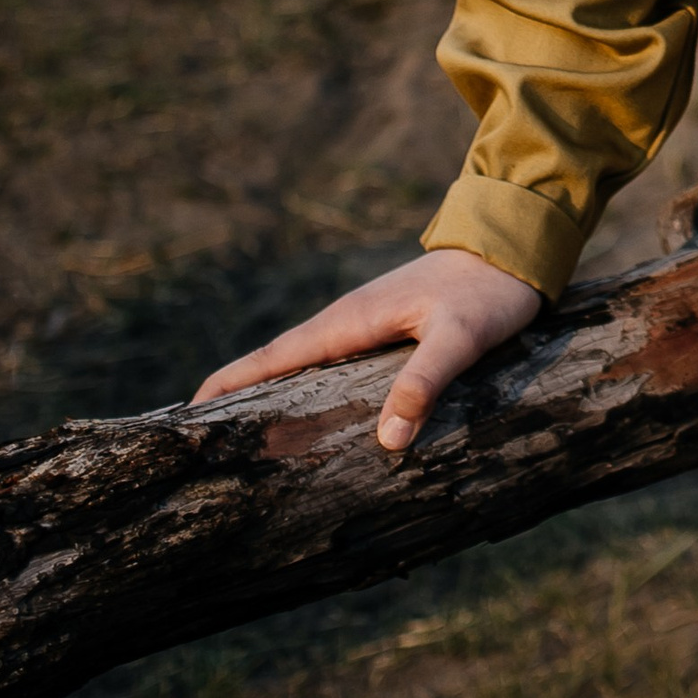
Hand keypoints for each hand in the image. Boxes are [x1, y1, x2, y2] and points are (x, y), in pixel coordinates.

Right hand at [192, 247, 541, 454]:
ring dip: (267, 397)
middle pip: (275, 366)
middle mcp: (346, 322)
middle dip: (234, 400)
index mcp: (349, 320)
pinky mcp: (382, 332)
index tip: (184, 419)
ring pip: (300, 366)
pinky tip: (304, 419)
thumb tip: (387, 440)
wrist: (514, 247)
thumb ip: (425, 381)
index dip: (228, 386)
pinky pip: (327, 366)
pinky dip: (303, 390)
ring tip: (236, 445)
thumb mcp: (461, 337)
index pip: (272, 358)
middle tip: (195, 449)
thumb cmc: (487, 290)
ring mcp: (362, 326)